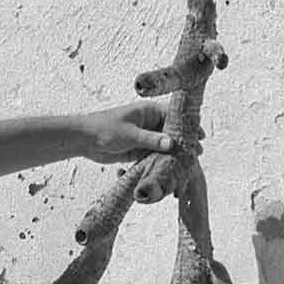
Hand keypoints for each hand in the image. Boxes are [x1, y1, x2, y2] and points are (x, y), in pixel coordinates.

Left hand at [77, 100, 195, 166]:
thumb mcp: (129, 134)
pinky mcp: (138, 150)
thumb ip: (150, 140)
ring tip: (188, 165)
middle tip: (197, 154)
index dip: (188, 125)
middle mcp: (149, 123)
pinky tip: (171, 172)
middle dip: (184, 143)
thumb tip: (172, 144)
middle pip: (172, 132)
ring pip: (165, 146)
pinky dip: (162, 163)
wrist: (84, 140)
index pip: (174, 116)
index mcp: (148, 111)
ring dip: (174, 155)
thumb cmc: (104, 129)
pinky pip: (154, 157)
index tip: (199, 135)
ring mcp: (145, 137)